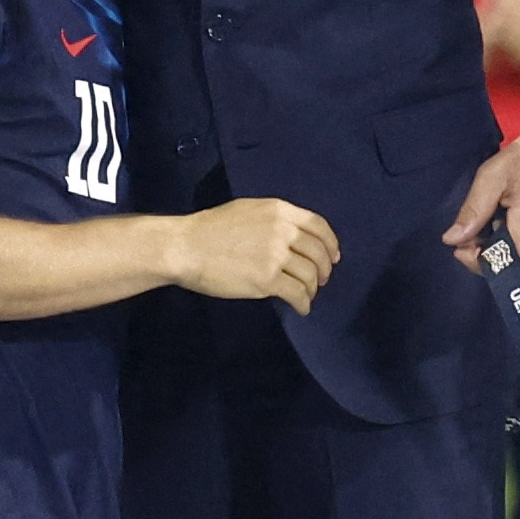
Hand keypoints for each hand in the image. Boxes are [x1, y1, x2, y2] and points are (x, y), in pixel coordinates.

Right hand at [168, 197, 339, 308]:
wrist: (186, 247)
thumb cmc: (208, 230)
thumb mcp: (246, 211)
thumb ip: (272, 220)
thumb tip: (290, 237)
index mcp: (278, 210)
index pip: (318, 225)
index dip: (331, 243)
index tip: (333, 256)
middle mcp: (282, 231)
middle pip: (318, 252)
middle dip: (324, 269)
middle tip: (321, 280)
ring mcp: (276, 256)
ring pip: (310, 275)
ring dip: (313, 288)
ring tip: (307, 295)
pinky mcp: (267, 280)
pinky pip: (297, 293)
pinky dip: (303, 303)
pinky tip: (301, 308)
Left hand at [442, 118, 519, 271]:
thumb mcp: (493, 175)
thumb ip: (472, 210)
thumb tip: (452, 239)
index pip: (500, 262)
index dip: (476, 261)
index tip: (462, 246)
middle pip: (515, 269)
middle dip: (491, 258)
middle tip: (480, 235)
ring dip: (509, 255)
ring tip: (503, 225)